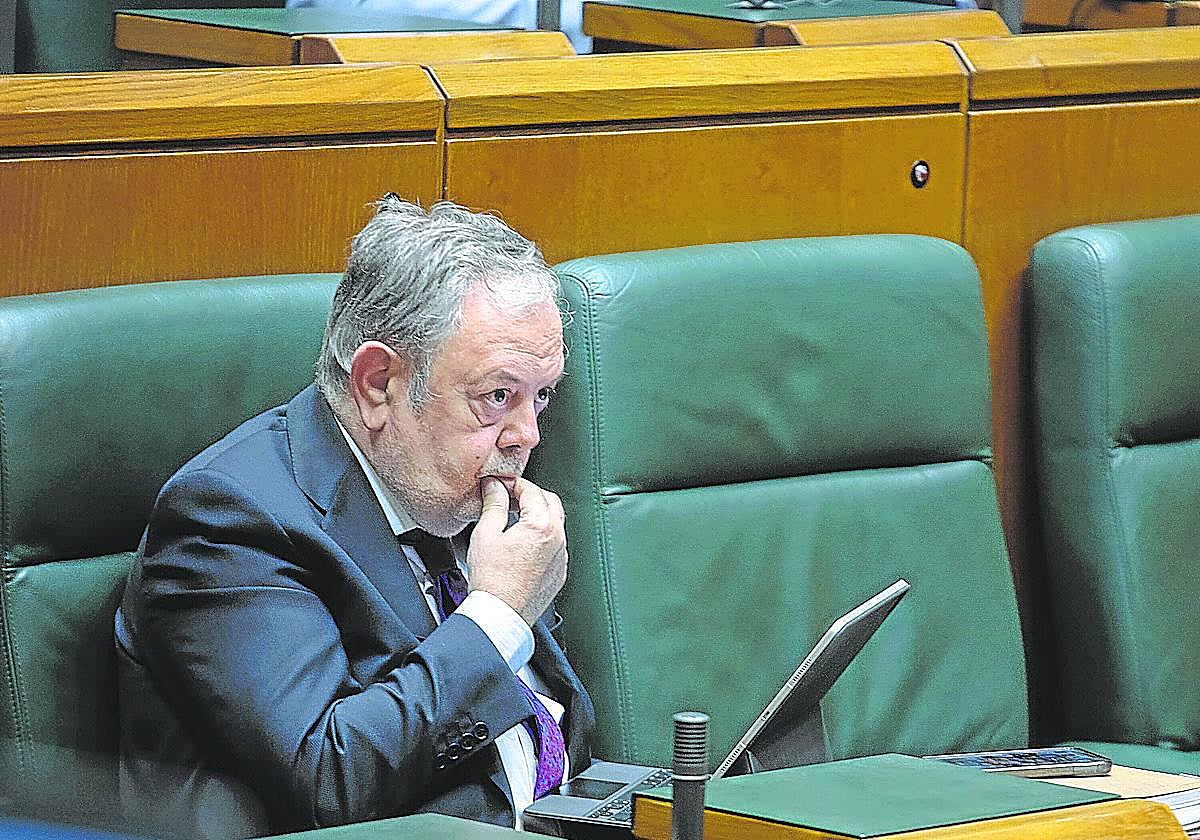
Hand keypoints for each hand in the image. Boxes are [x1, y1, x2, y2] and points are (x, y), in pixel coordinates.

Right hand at [467, 477, 566, 625]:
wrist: (500, 616)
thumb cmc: (492, 581)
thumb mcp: (486, 534)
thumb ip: (494, 504)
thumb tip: (494, 487)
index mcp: (541, 526)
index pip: (532, 490)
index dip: (513, 483)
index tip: (499, 484)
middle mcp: (557, 540)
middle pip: (550, 502)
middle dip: (530, 495)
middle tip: (508, 497)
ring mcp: (561, 557)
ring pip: (555, 524)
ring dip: (538, 515)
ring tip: (514, 520)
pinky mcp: (559, 572)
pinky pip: (555, 545)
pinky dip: (542, 537)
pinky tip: (522, 544)